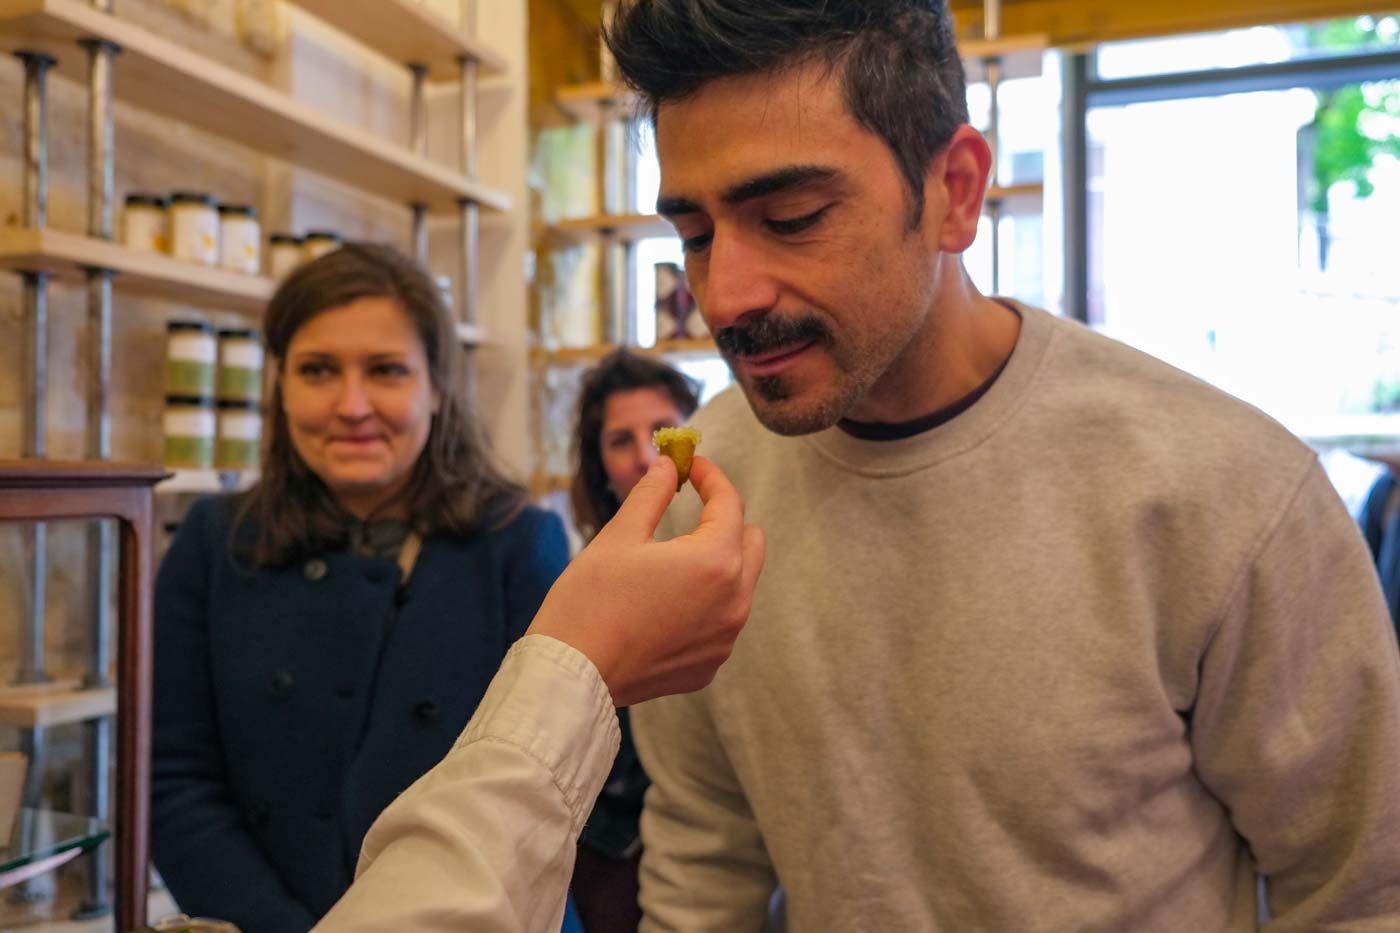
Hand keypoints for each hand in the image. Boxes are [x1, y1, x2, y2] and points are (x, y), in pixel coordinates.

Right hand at [526, 456, 764, 706]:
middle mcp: (734, 602)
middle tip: (689, 508)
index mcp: (716, 561)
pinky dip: (703, 604)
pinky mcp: (708, 666)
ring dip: (717, 562)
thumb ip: (653, 494)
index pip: (729, 503)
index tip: (690, 465)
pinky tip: (665, 603)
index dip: (710, 477)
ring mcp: (725, 639)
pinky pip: (720, 622)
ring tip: (672, 558)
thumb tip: (668, 465)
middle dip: (725, 519)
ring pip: (739, 584)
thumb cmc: (590, 600)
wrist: (572, 674)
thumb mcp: (620, 535)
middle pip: (751, 541)